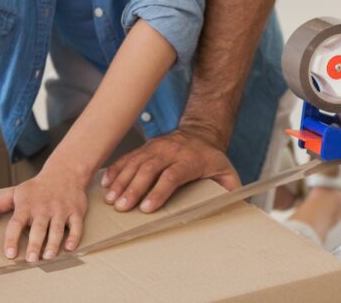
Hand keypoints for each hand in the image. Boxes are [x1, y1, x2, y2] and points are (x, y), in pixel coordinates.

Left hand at [0, 164, 87, 261]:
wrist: (65, 172)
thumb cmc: (37, 188)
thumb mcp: (15, 193)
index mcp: (27, 206)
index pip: (16, 223)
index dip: (12, 239)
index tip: (10, 253)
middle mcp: (43, 208)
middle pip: (38, 228)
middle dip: (35, 244)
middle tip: (31, 260)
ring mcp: (60, 210)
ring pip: (57, 229)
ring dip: (53, 243)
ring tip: (48, 257)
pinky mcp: (75, 211)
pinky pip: (76, 225)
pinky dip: (74, 237)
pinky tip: (69, 247)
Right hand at [100, 128, 239, 213]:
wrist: (201, 132)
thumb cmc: (211, 158)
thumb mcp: (226, 171)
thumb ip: (230, 188)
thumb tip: (235, 206)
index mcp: (189, 160)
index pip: (172, 175)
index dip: (159, 192)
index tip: (147, 208)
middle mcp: (170, 151)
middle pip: (149, 169)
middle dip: (134, 189)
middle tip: (122, 207)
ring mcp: (155, 147)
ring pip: (135, 163)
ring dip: (121, 181)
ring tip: (111, 200)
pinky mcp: (145, 147)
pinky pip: (127, 158)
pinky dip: (116, 170)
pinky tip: (106, 184)